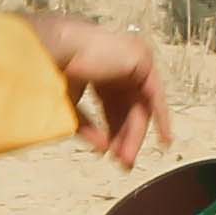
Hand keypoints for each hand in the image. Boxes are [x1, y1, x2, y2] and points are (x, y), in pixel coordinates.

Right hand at [31, 14, 167, 166]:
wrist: (54, 51)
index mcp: (97, 69)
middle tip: (123, 162)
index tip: (110, 154)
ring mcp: (130, 59)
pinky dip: (160, 117)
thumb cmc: (52, 71)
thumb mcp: (70, 107)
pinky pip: (155, 94)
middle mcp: (116, 63)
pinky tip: (164, 138)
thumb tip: (104, 150)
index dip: (112, 130)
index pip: (111, 104)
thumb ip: (89, 128)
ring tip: (128, 158)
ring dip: (136, 134)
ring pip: (140, 103)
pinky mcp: (141, 59)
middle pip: (128, 106)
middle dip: (125, 136)